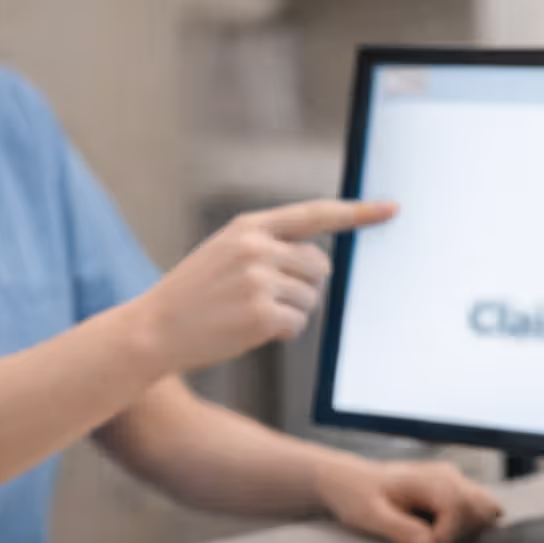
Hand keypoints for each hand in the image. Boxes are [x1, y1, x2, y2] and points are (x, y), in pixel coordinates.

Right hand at [130, 199, 396, 374]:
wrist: (152, 330)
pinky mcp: (262, 315)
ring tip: (248, 315)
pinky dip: (281, 333)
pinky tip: (248, 331)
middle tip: (263, 299)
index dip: (357, 213)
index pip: (315, 214)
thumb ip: (267, 247)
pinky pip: (298, 325)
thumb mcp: (224, 254)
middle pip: (320, 266)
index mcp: (249, 226)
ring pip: (311, 299)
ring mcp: (260, 280)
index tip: (391, 209)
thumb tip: (319, 262)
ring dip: (290, 313)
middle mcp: (258, 247)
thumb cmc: (192, 296)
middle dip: (303, 286)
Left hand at [315, 456, 502, 542]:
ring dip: (468, 529)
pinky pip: (476, 510)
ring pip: (486, 509)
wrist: (350, 481)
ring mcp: (454, 480)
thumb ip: (400, 529)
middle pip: (485, 507)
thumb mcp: (370, 516)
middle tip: (431, 538)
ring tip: (435, 533)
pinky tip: (439, 529)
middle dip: (464, 532)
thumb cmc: (357, 496)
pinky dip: (466, 525)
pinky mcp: (454, 489)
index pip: (463, 509)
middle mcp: (449, 475)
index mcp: (431, 479)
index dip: (447, 534)